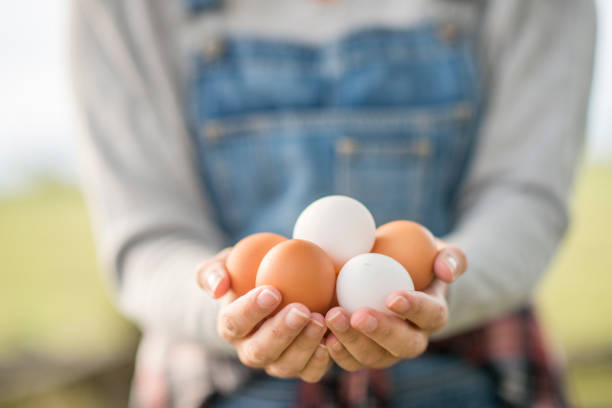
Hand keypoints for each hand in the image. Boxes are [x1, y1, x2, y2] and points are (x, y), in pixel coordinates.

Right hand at [197, 249, 331, 381]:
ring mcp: (276, 362)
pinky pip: (309, 373)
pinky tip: (330, 342)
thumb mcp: (228, 262)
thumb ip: (214, 271)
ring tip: (320, 320)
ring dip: (304, 345)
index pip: (234, 323)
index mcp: (231, 326)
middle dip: (281, 333)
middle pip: (260, 350)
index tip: (273, 291)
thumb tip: (218, 288)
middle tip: (301, 310)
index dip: (251, 310)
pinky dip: (320, 361)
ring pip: (285, 365)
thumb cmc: (250, 270)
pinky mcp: (301, 367)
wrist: (278, 284)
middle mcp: (250, 350)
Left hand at [324, 244, 466, 370]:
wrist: (391, 276)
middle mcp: (413, 339)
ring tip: (331, 318)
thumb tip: (447, 272)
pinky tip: (320, 333)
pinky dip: (334, 350)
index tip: (392, 297)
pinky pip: (349, 360)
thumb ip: (450, 256)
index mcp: (433, 314)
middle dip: (380, 333)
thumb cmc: (416, 259)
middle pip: (402, 345)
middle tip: (358, 315)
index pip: (430, 315)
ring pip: (373, 357)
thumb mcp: (436, 250)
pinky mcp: (360, 354)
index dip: (414, 309)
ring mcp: (386, 351)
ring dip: (351, 341)